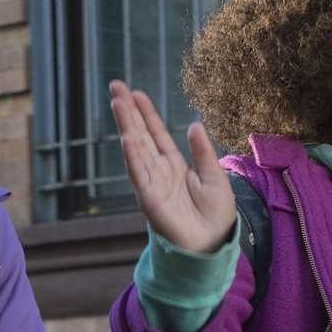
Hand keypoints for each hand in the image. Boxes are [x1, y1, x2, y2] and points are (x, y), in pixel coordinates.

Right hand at [108, 80, 236, 253]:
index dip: (146, 113)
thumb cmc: (215, 216)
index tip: (135, 93)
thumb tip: (193, 125)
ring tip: (117, 103)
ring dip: (126, 126)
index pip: (155, 134)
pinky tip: (127, 138)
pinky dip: (133, 157)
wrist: (213, 246)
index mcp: (174, 165)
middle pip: (141, 135)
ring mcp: (152, 185)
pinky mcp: (151, 200)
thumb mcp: (215, 177)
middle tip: (115, 86)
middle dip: (128, 111)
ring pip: (136, 149)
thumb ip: (203, 152)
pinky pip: (140, 175)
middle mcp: (159, 172)